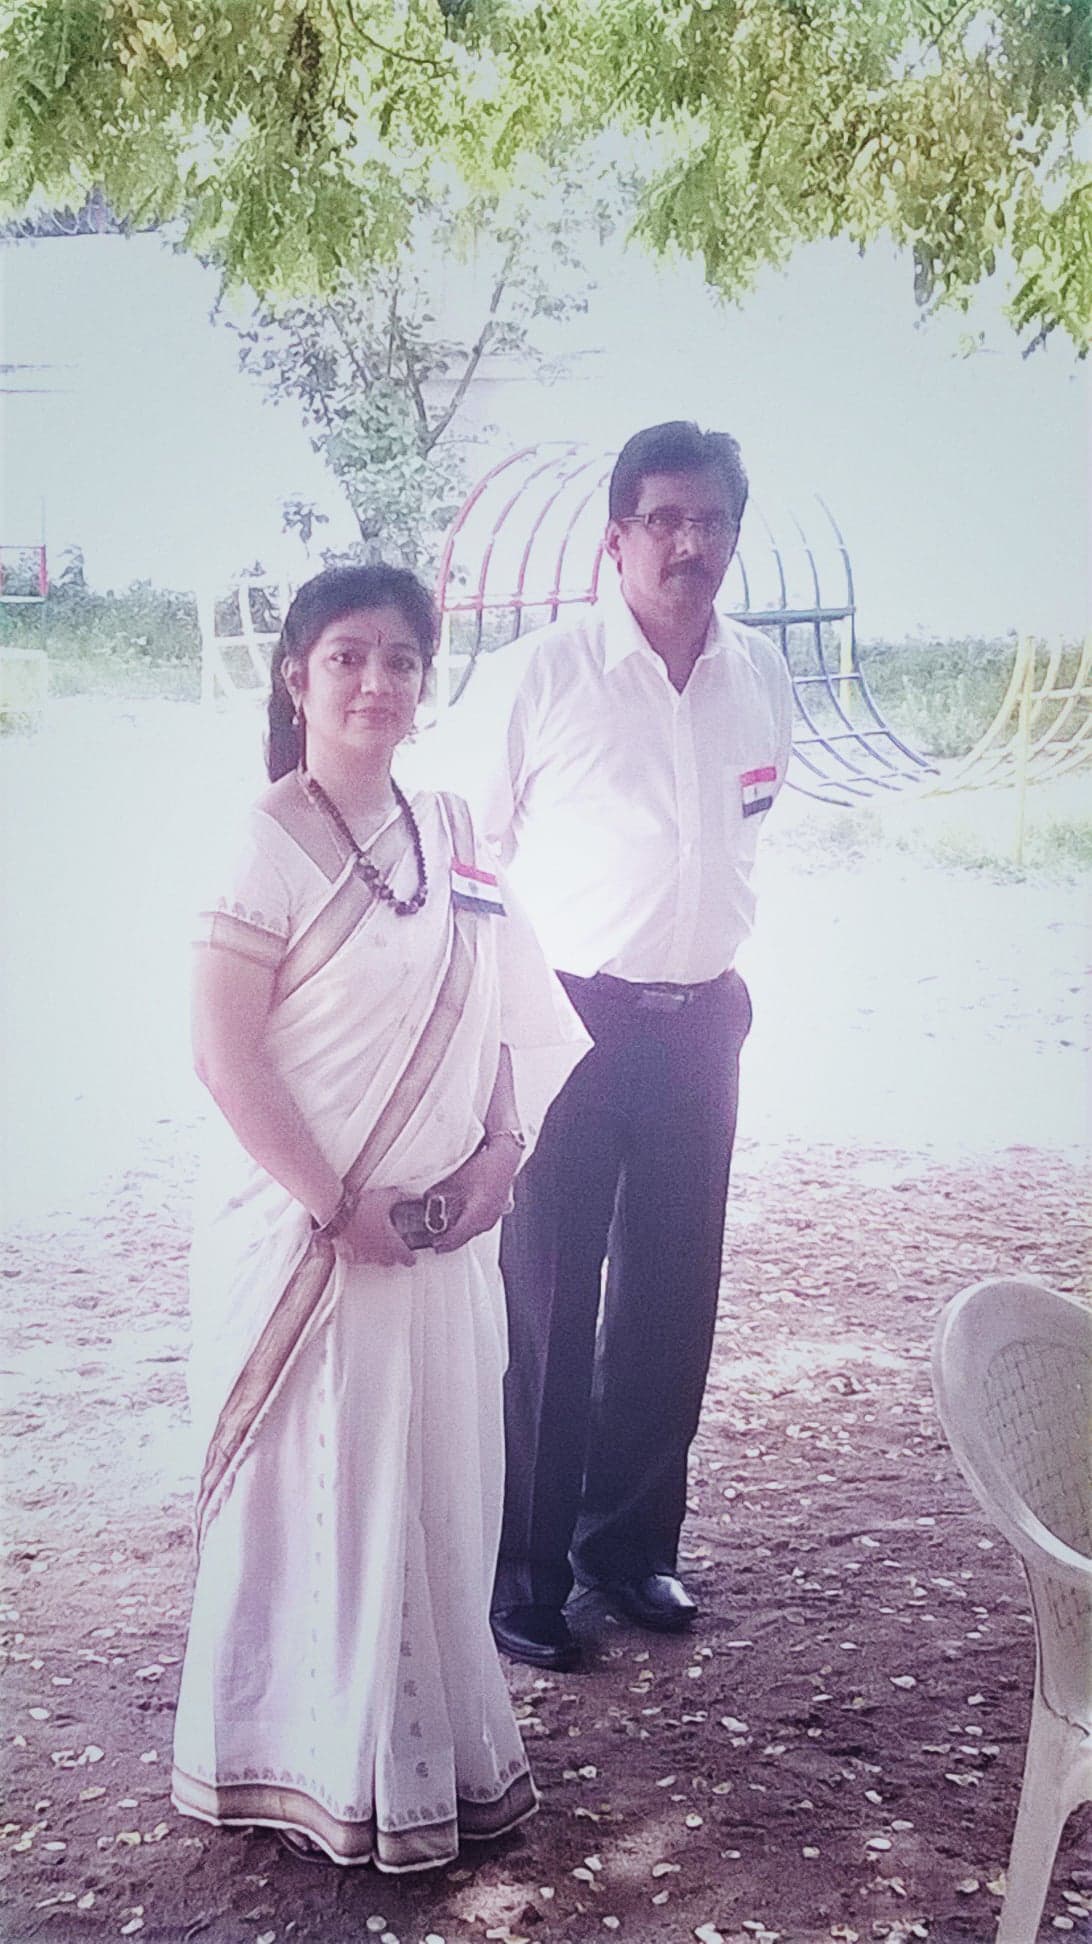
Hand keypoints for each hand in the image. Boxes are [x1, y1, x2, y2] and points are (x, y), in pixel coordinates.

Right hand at [338, 1188, 415, 1267]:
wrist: (336, 1212)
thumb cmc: (361, 1207)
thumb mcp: (386, 1197)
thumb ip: (399, 1198)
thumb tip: (406, 1195)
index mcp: (391, 1244)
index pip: (407, 1259)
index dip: (410, 1257)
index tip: (411, 1256)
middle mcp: (377, 1254)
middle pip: (390, 1262)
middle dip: (392, 1255)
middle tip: (392, 1244)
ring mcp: (361, 1256)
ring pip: (372, 1260)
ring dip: (375, 1253)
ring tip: (373, 1240)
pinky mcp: (346, 1254)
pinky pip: (355, 1257)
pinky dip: (357, 1250)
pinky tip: (357, 1240)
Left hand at [432, 1139, 520, 1253]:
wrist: (503, 1157)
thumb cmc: (482, 1168)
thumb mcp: (452, 1181)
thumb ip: (435, 1196)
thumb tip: (426, 1205)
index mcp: (476, 1216)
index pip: (455, 1238)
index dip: (442, 1243)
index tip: (433, 1244)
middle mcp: (486, 1221)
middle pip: (463, 1237)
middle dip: (449, 1239)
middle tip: (435, 1240)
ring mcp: (493, 1218)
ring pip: (471, 1232)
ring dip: (459, 1232)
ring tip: (446, 1229)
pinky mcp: (496, 1212)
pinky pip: (479, 1224)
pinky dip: (468, 1224)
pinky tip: (461, 1217)